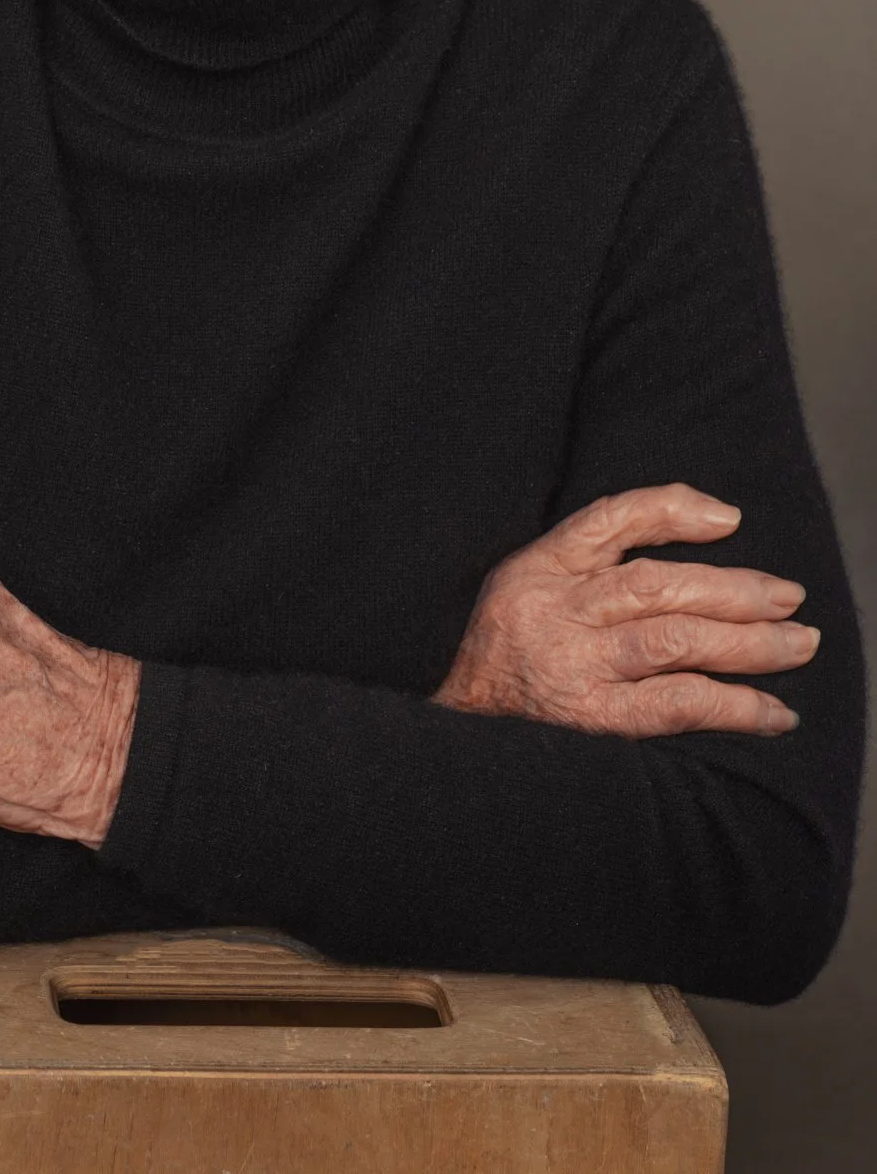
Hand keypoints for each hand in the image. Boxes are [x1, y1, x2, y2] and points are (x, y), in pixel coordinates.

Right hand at [432, 482, 818, 736]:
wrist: (449, 733)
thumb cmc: (496, 657)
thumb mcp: (520, 587)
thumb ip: (583, 566)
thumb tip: (684, 541)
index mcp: (536, 568)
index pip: (610, 519)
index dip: (674, 511)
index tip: (730, 520)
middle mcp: (554, 612)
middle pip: (656, 584)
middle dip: (734, 588)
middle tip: (790, 596)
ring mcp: (572, 667)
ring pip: (673, 640)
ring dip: (747, 644)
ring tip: (797, 643)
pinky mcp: (590, 721)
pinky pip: (673, 705)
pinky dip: (731, 707)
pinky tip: (772, 712)